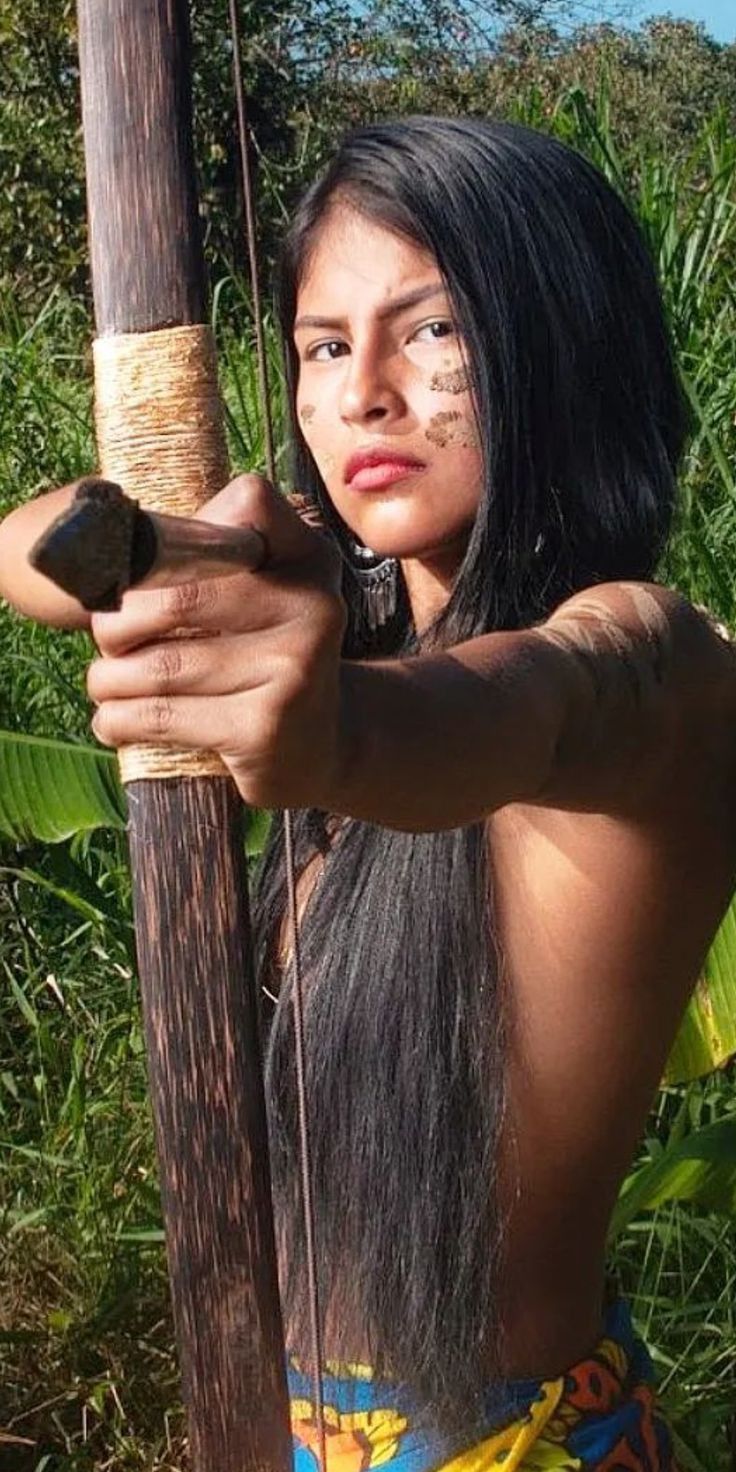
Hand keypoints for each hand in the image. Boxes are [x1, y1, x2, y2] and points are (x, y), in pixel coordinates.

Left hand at [86, 475, 346, 808]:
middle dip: (118, 622)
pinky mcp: (264, 729)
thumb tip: (109, 558)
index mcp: (310, 559)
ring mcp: (293, 669)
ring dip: (109, 678)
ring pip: (161, 664)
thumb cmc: (263, 658)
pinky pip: (161, 716)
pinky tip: (115, 720)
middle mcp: (313, 607)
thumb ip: (211, 561)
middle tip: (109, 640)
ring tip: (105, 683)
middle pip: (179, 593)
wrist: (321, 745)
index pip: (249, 502)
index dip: (181, 532)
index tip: (149, 574)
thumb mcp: (263, 596)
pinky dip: (119, 719)